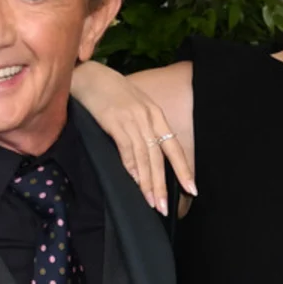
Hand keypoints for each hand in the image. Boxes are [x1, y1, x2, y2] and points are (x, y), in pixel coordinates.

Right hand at [70, 62, 196, 214]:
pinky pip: (126, 148)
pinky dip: (131, 167)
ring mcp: (132, 119)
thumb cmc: (112, 94)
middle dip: (163, 184)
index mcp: (156, 115)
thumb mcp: (135, 108)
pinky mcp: (115, 121)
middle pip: (160, 157)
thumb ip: (144, 129)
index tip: (192, 190)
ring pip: (145, 157)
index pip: (174, 147)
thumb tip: (149, 159)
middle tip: (164, 207)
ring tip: (151, 202)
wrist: (90, 76)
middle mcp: (148, 118)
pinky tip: (134, 182)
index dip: (184, 169)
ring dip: (148, 182)